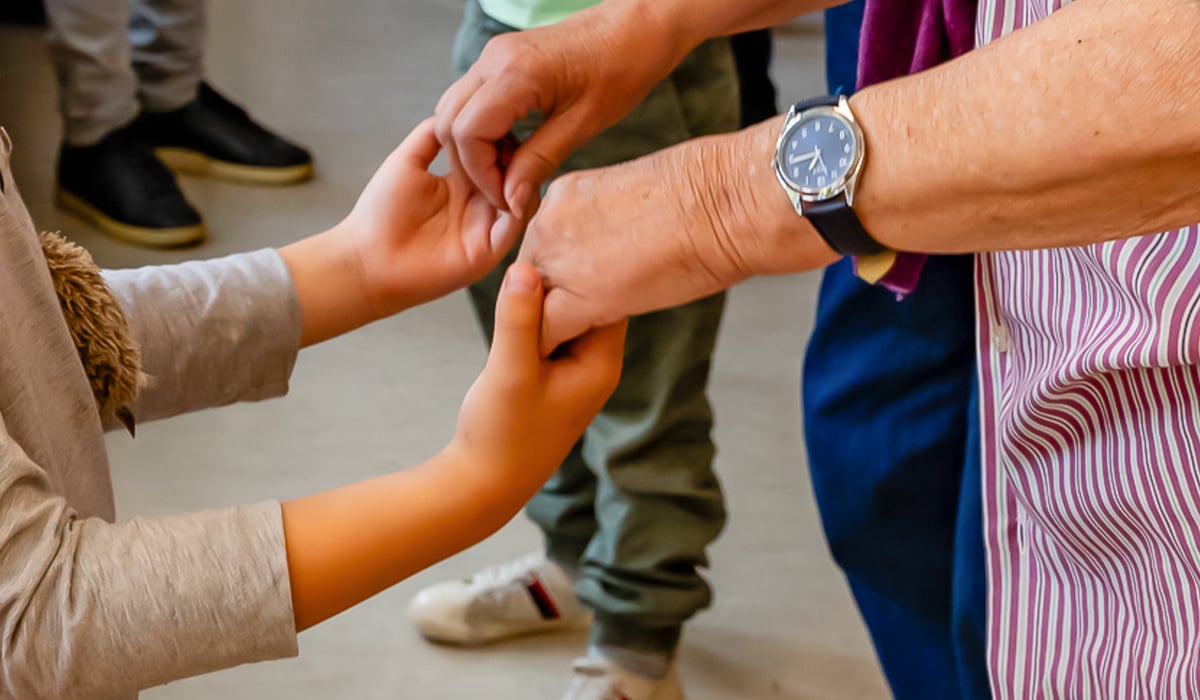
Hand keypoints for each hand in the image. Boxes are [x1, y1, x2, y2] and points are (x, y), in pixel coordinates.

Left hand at [336, 118, 522, 317]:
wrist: (368, 258)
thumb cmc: (380, 214)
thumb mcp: (408, 160)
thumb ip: (433, 134)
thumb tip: (455, 109)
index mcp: (463, 184)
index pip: (497, 155)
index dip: (504, 136)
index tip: (506, 117)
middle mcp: (480, 205)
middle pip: (515, 174)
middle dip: (519, 154)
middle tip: (518, 136)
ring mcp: (487, 228)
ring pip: (522, 197)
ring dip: (522, 177)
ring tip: (515, 159)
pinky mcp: (488, 250)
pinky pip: (515, 225)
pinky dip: (520, 205)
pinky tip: (513, 185)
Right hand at [435, 2, 681, 215]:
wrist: (637, 28)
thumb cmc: (622, 67)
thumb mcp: (584, 123)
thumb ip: (540, 161)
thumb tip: (511, 201)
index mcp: (516, 73)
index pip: (467, 133)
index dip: (481, 175)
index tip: (508, 199)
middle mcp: (494, 59)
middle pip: (449, 123)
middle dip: (471, 166)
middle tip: (506, 192)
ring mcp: (494, 56)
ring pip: (454, 111)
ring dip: (473, 149)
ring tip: (511, 173)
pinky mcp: (501, 60)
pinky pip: (472, 101)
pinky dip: (481, 131)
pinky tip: (513, 150)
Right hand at [452, 264, 626, 492]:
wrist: (483, 482)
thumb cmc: (501, 433)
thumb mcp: (509, 371)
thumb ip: (518, 319)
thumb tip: (526, 267)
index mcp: (602, 363)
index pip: (610, 295)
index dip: (586, 266)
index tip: (557, 241)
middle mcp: (597, 364)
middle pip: (593, 300)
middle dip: (566, 276)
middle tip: (537, 245)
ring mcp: (575, 370)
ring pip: (569, 312)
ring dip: (546, 295)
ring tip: (521, 269)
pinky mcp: (552, 373)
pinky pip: (551, 328)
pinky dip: (535, 313)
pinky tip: (513, 300)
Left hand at [518, 122, 839, 353]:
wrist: (730, 201)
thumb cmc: (709, 196)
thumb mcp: (638, 199)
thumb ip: (610, 225)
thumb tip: (617, 247)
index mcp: (563, 195)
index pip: (542, 249)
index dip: (562, 277)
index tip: (586, 293)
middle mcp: (548, 222)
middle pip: (532, 279)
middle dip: (554, 303)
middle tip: (584, 326)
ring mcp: (556, 257)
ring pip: (534, 309)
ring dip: (557, 328)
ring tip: (582, 343)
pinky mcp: (575, 296)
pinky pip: (548, 333)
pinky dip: (562, 349)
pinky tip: (582, 354)